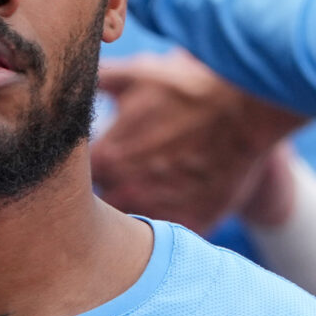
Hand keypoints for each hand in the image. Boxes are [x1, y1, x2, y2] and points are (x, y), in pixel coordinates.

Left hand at [90, 50, 305, 232]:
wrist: (251, 108)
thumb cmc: (190, 88)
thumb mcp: (138, 76)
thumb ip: (95, 84)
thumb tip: (63, 86)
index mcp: (106, 159)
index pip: (71, 181)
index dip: (77, 173)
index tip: (89, 162)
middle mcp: (129, 191)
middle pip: (96, 208)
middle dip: (102, 194)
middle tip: (121, 173)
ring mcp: (163, 211)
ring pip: (130, 228)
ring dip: (133, 209)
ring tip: (148, 186)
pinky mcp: (195, 222)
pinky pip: (169, 239)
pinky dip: (166, 224)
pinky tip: (173, 200)